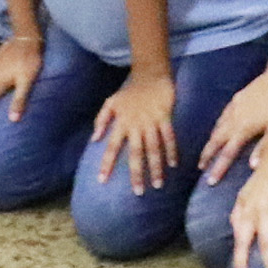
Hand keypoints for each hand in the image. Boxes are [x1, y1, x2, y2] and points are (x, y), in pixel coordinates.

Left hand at [91, 69, 180, 192]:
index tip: (102, 180)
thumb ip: (101, 120)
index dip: (107, 163)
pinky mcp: (165, 118)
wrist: (151, 75)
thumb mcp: (111, 103)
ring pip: (154, 149)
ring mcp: (152, 122)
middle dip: (137, 173)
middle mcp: (136, 126)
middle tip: (138, 192)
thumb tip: (94, 139)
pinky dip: (171, 151)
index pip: (112, 147)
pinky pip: (169, 137)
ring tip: (158, 185)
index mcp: (121, 123)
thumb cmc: (130, 92)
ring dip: (156, 167)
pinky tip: (173, 165)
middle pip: (136, 153)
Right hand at [197, 70, 267, 181]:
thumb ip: (264, 148)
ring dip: (212, 139)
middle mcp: (234, 119)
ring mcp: (234, 107)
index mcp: (243, 130)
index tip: (210, 181)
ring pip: (218, 126)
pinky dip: (219, 123)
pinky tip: (220, 125)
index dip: (218, 168)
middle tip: (200, 166)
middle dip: (207, 154)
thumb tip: (253, 167)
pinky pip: (224, 114)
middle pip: (216, 140)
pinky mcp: (237, 98)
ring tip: (208, 149)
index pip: (227, 154)